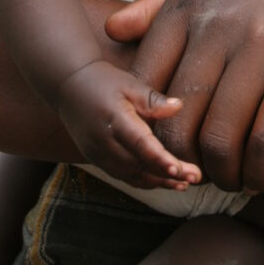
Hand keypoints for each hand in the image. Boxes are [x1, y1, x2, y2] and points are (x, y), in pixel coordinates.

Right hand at [57, 59, 201, 188]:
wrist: (68, 86)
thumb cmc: (103, 81)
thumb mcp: (129, 84)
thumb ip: (153, 99)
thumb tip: (179, 106)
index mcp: (114, 120)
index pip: (140, 145)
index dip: (160, 160)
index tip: (181, 169)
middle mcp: (104, 142)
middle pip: (139, 166)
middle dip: (167, 174)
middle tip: (195, 177)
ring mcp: (97, 154)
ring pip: (131, 176)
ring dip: (157, 181)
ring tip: (184, 183)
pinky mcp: (96, 159)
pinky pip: (122, 175)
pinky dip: (142, 180)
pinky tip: (161, 180)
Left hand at [105, 0, 263, 191]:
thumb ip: (165, 0)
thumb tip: (112, 31)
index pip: (145, 82)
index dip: (152, 125)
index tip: (172, 140)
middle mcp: (219, 19)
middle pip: (177, 119)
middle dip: (184, 160)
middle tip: (200, 173)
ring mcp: (260, 43)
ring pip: (218, 138)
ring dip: (223, 174)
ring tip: (233, 179)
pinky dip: (259, 172)